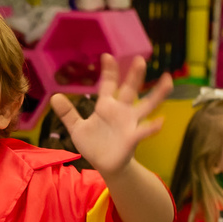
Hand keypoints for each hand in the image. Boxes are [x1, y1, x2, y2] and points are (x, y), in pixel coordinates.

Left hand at [48, 54, 172, 175]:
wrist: (105, 165)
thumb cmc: (94, 144)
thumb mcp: (77, 128)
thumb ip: (68, 113)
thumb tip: (55, 96)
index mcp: (106, 106)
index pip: (107, 85)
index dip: (108, 72)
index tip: (107, 56)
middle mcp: (121, 111)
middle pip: (129, 90)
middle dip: (134, 76)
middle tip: (139, 59)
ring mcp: (130, 123)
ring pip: (146, 105)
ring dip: (156, 94)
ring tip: (168, 80)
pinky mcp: (133, 138)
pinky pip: (144, 131)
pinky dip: (152, 127)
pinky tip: (161, 121)